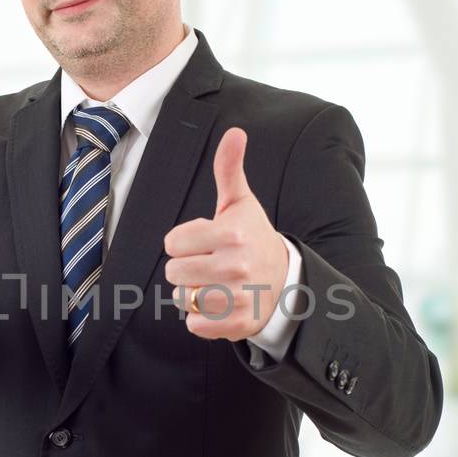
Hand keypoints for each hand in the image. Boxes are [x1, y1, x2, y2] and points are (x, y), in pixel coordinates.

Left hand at [162, 127, 289, 340]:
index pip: (172, 242)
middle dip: (185, 267)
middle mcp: (236, 266)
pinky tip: (218, 304)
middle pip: (173, 272)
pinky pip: (193, 324)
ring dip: (191, 293)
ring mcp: (238, 297)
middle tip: (208, 263)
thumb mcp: (241, 203)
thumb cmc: (253, 237)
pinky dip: (200, 317)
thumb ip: (229, 169)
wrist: (284, 281)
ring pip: (182, 298)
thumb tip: (235, 132)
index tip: (203, 241)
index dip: (183, 242)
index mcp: (231, 234)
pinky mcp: (237, 324)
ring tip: (213, 283)